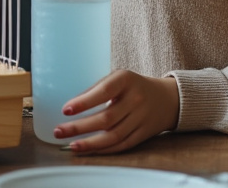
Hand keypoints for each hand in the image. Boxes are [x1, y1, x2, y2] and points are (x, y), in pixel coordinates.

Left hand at [52, 70, 179, 153]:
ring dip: (90, 143)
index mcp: (126, 80)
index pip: (103, 92)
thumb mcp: (118, 78)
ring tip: (71, 145)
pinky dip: (104, 149)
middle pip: (106, 118)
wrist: (168, 98)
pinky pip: (122, 144)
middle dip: (80, 127)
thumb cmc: (134, 86)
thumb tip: (71, 106)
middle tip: (59, 131)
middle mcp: (135, 99)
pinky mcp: (144, 134)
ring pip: (113, 135)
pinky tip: (89, 149)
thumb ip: (97, 89)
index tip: (66, 110)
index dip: (84, 102)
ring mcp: (141, 118)